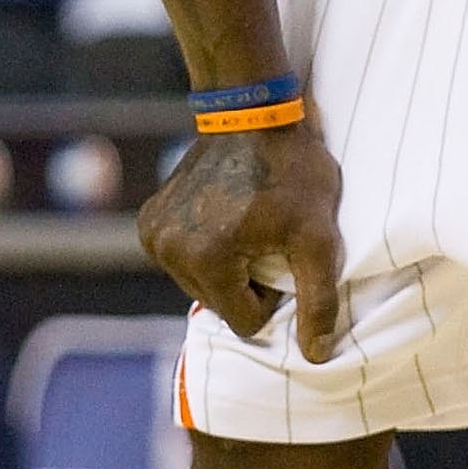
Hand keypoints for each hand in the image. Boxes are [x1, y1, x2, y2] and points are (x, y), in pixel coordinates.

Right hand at [138, 122, 345, 362]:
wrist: (251, 112)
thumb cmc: (292, 172)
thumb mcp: (319, 237)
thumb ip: (319, 301)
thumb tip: (317, 356)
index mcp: (205, 260)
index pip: (245, 322)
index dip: (273, 296)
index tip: (283, 255)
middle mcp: (167, 252)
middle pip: (219, 305)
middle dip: (248, 284)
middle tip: (268, 240)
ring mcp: (153, 235)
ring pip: (201, 286)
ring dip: (227, 269)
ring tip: (248, 227)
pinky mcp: (148, 221)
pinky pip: (183, 261)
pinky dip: (206, 251)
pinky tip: (224, 220)